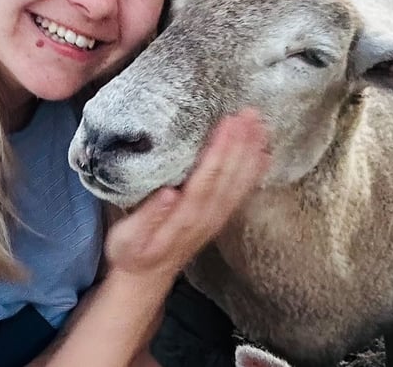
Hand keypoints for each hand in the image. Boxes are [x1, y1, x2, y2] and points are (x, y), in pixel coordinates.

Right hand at [104, 108, 269, 279]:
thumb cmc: (132, 252)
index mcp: (185, 217)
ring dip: (251, 153)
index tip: (229, 123)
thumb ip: (148, 217)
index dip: (220, 150)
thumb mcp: (128, 238)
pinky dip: (255, 172)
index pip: (207, 178)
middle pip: (229, 176)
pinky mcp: (219, 217)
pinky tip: (264, 154)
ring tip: (261, 125)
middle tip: (250, 114)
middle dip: (241, 144)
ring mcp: (216, 218)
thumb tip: (168, 194)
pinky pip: (241, 193)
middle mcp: (206, 217)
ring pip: (239, 182)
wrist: (146, 277)